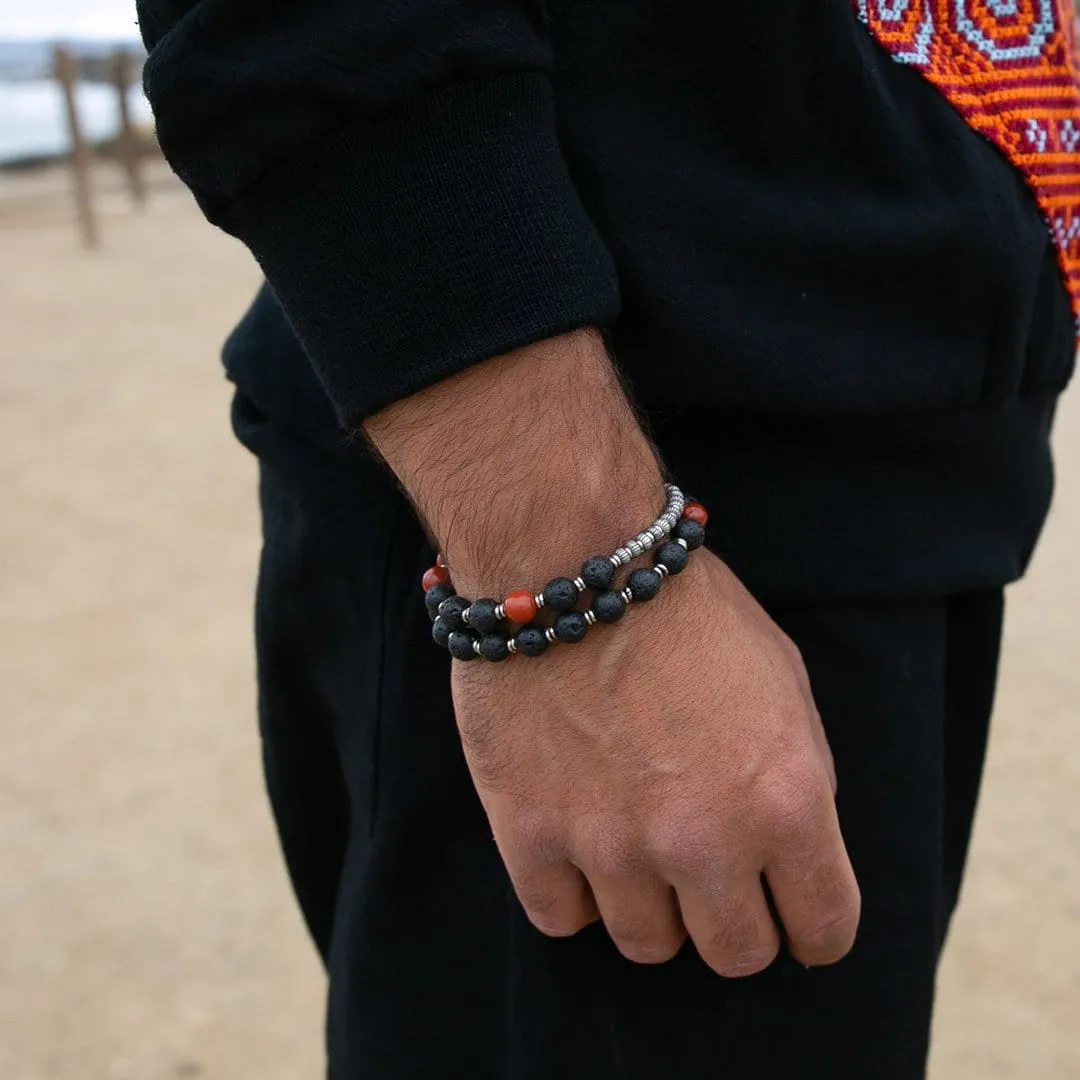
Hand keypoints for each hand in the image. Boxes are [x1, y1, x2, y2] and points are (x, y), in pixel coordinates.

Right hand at [365, 327, 859, 974]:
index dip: (811, 925)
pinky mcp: (532, 834)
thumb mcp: (784, 682)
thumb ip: (796, 780)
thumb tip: (790, 850)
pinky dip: (573, 891)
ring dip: (651, 905)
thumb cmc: (685, 609)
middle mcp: (706, 840)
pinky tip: (578, 842)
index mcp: (787, 800)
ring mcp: (613, 845)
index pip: (824, 931)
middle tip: (710, 876)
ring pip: (648, 946)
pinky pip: (561, 919)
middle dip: (732, 919)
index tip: (792, 913)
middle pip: (736, 954)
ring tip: (636, 845)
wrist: (572, 559)